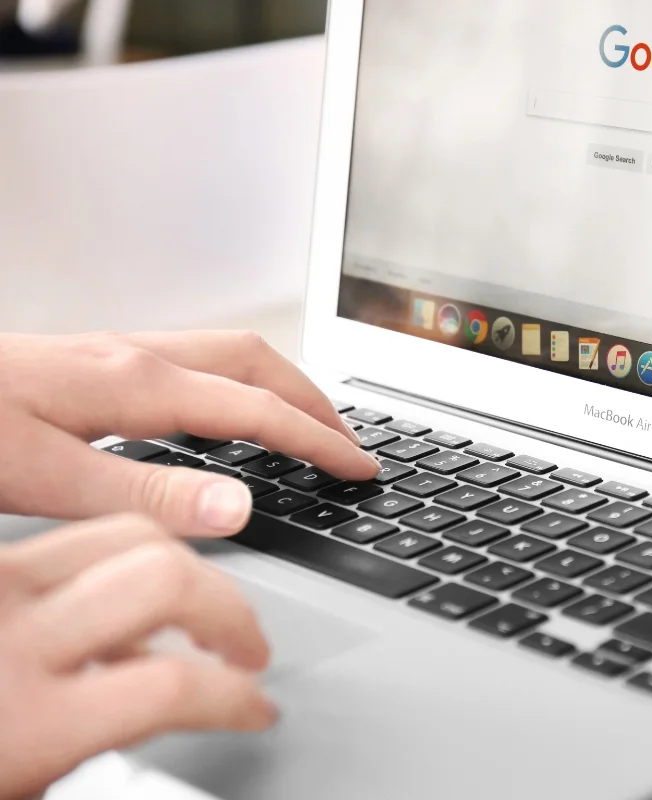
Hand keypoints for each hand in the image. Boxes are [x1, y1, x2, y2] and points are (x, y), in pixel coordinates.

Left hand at [0, 331, 379, 536]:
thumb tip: (240, 506)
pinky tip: (222, 418)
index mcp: (135, 386)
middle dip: (315, 400)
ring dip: (280, 385)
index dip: (316, 442)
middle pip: (256, 362)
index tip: (358, 469)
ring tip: (306, 423)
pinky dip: (237, 386)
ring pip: (226, 355)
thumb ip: (145, 492)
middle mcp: (134, 358)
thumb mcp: (42, 476)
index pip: (256, 411)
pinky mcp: (93, 364)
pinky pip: (193, 362)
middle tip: (351, 442)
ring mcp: (114, 354)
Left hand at [0, 515, 275, 799]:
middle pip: (162, 581)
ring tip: (213, 594)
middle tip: (251, 646)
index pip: (171, 687)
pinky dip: (129, 551)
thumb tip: (146, 719)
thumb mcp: (6, 772)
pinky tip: (133, 576)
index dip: (233, 698)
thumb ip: (79, 740)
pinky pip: (79, 540)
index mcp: (23, 718)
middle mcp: (8, 629)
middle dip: (230, 610)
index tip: (255, 709)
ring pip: (125, 537)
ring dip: (188, 559)